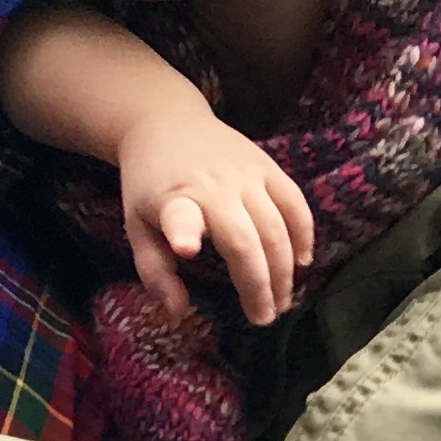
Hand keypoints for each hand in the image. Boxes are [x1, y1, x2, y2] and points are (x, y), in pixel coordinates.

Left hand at [114, 107, 313, 327]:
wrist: (167, 122)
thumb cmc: (150, 183)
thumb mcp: (136, 225)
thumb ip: (154, 270)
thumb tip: (178, 312)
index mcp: (173, 199)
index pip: (179, 215)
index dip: (184, 230)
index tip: (186, 249)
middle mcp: (213, 186)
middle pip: (246, 241)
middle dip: (258, 285)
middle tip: (263, 318)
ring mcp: (246, 174)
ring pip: (277, 228)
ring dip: (284, 270)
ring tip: (282, 301)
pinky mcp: (267, 165)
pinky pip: (295, 203)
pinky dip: (304, 233)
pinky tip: (303, 262)